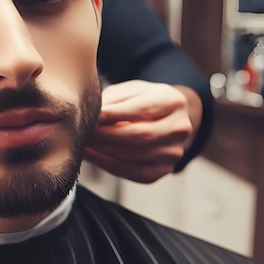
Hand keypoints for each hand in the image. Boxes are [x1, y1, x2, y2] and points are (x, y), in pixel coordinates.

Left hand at [84, 80, 201, 182]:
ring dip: (103, 150)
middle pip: (139, 135)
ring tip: (83, 142)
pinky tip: (91, 155)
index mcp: (173, 101)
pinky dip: (107, 164)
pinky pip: (132, 172)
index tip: (91, 116)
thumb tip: (92, 114)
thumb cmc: (142, 100)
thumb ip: (114, 100)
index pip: (141, 110)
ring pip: (133, 155)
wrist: (165, 118)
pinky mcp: (163, 169)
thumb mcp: (131, 91)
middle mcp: (180, 128)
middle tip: (84, 131)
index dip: (113, 114)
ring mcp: (174, 152)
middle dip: (106, 135)